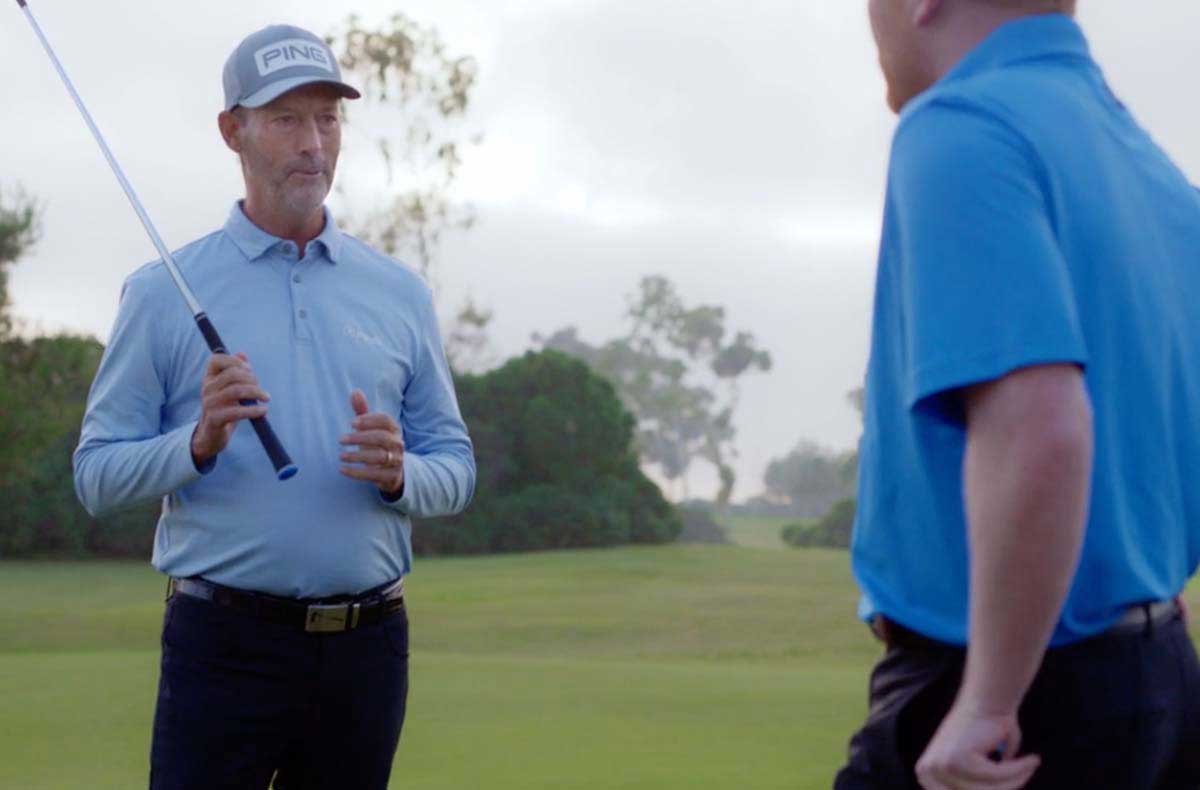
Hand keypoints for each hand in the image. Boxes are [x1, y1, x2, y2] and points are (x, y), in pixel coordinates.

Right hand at [191, 352, 269, 467]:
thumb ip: (236, 372)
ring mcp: (209, 403)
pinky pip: (237, 411)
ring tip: (267, 398)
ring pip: (236, 391)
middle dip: (252, 379)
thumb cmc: (224, 409)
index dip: (234, 361)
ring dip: (256, 392)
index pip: (215, 360)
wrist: (211, 435)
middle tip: (261, 389)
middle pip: (232, 374)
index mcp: (209, 378)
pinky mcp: (214, 419)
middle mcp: (206, 388)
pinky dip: (254, 410)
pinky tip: (263, 411)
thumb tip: (242, 354)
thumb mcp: (229, 389)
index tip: (249, 369)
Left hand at [339, 389, 404, 495]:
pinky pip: (374, 474)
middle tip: (341, 439)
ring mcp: (396, 461)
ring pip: (379, 457)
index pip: (385, 421)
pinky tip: (342, 469)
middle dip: (360, 438)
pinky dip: (357, 472)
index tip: (351, 423)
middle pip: (382, 438)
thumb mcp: (372, 428)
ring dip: (357, 456)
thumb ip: (363, 411)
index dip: (369, 420)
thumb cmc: (378, 445)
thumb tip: (355, 392)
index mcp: (394, 430)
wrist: (394, 471)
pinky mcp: (390, 477)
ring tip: (341, 455)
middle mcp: (398, 444)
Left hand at [916, 702, 1039, 789]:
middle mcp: (927, 772)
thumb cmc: (985, 729)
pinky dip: (1018, 770)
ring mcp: (941, 767)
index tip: (1010, 786)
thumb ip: (974, 786)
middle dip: (1007, 788)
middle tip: (1028, 774)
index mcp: (926, 775)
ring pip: (989, 789)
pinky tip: (1032, 760)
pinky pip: (997, 776)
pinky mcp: (960, 761)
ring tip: (1031, 765)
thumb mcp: (973, 768)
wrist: (986, 698)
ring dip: (1016, 780)